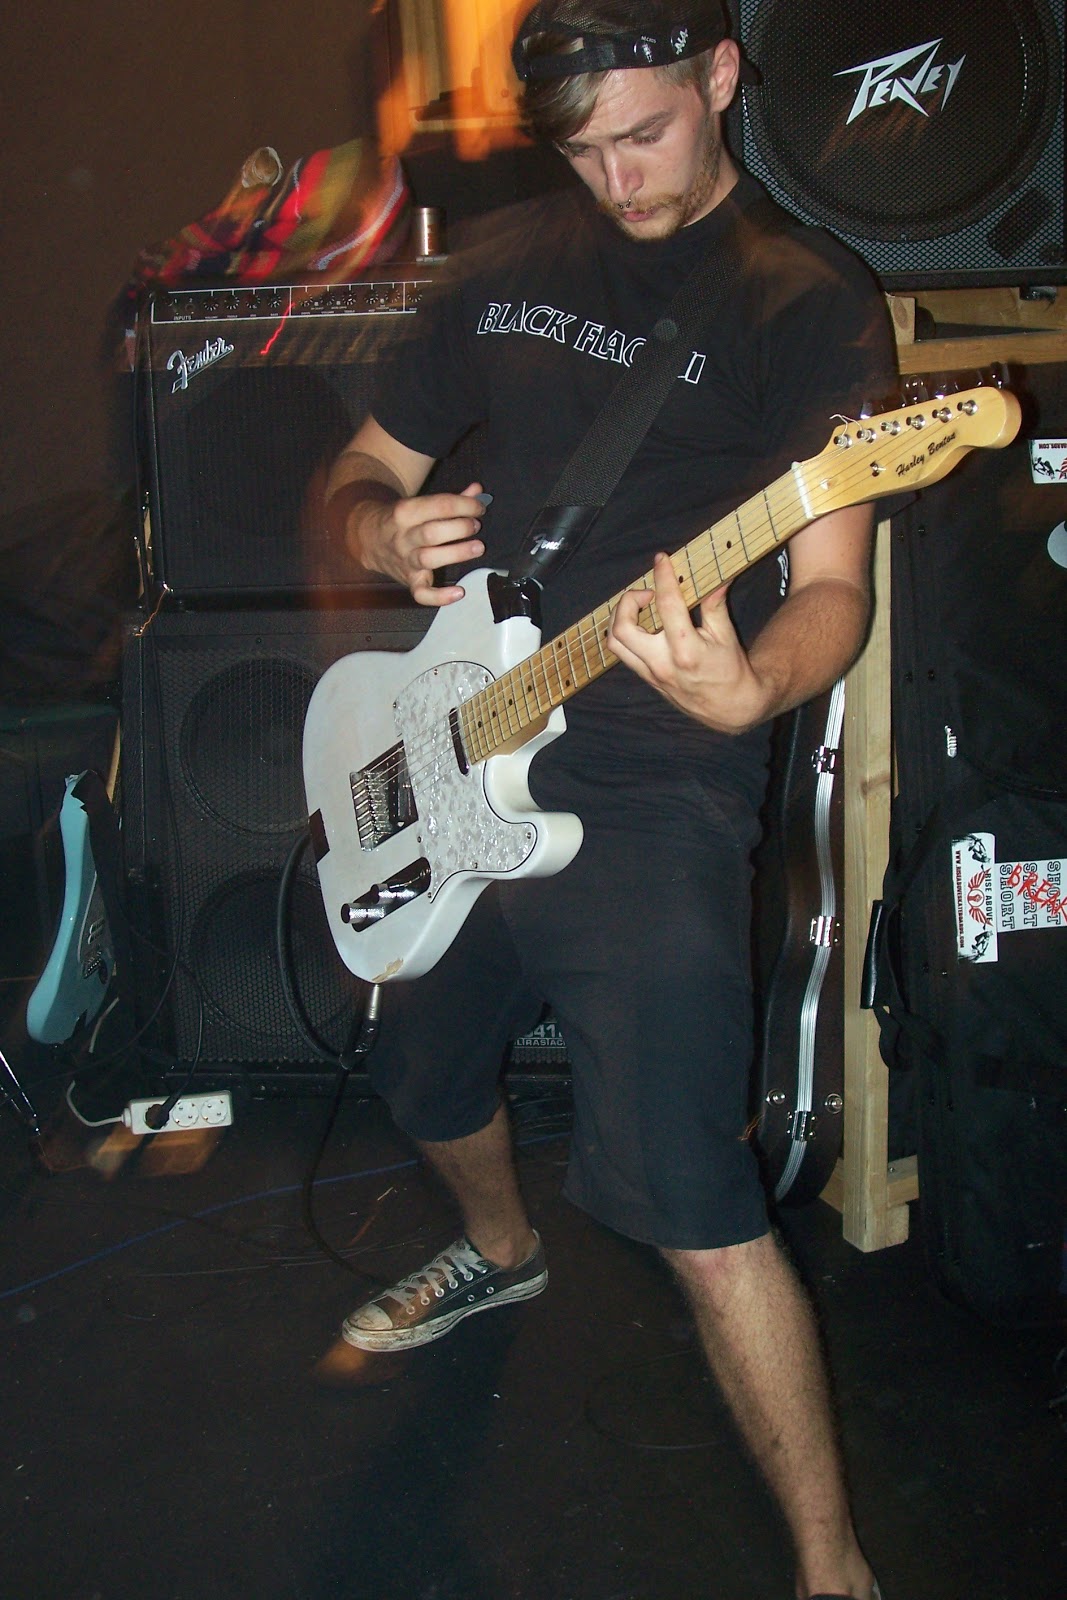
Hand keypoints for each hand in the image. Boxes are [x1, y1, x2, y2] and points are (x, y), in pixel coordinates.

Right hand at [357, 481, 487, 605]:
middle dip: (460, 527)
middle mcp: (404, 537)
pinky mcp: (408, 580)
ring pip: (429, 559)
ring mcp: (405, 560)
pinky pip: (421, 593)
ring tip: (477, 547)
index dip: (464, 505)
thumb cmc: (401, 520)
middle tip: (476, 526)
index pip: (439, 506)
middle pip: (432, 533)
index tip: (479, 508)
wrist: (367, 538)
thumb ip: (449, 500)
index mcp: (406, 512)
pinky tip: (459, 592)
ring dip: (456, 553)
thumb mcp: (418, 505)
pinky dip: (439, 597)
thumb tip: (478, 490)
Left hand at [608, 552, 768, 732]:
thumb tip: (716, 577)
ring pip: (615, 642)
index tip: (661, 559)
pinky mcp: (646, 679)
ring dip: (620, 617)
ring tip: (640, 607)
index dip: (662, 576)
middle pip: (623, 627)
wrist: (729, 707)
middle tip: (648, 593)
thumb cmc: (731, 670)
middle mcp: (662, 664)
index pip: (667, 605)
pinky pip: (623, 654)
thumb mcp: (726, 636)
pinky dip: (623, 633)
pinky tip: (640, 622)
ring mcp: (651, 674)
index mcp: (686, 651)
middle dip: (628, 601)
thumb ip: (715, 605)